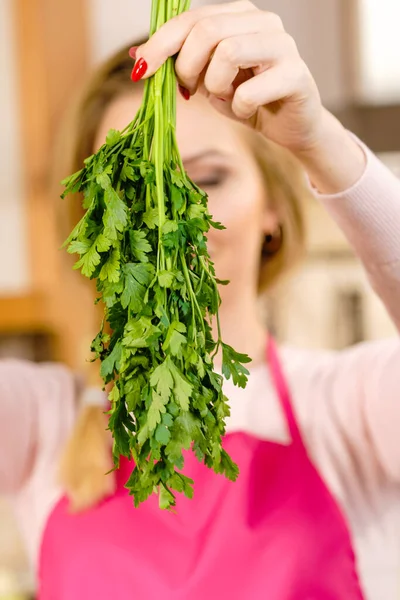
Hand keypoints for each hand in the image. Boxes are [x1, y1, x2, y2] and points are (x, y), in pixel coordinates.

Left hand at [135, 1, 365, 192]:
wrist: (292, 126)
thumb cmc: (249, 101)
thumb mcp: (208, 81)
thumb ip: (180, 65)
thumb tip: (137, 58)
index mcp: (239, 15)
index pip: (191, 19)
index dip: (160, 44)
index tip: (141, 70)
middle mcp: (263, 21)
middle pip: (206, 30)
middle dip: (186, 66)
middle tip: (190, 90)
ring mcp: (283, 45)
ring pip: (227, 52)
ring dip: (214, 85)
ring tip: (225, 97)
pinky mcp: (296, 75)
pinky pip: (248, 91)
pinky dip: (239, 108)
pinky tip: (248, 111)